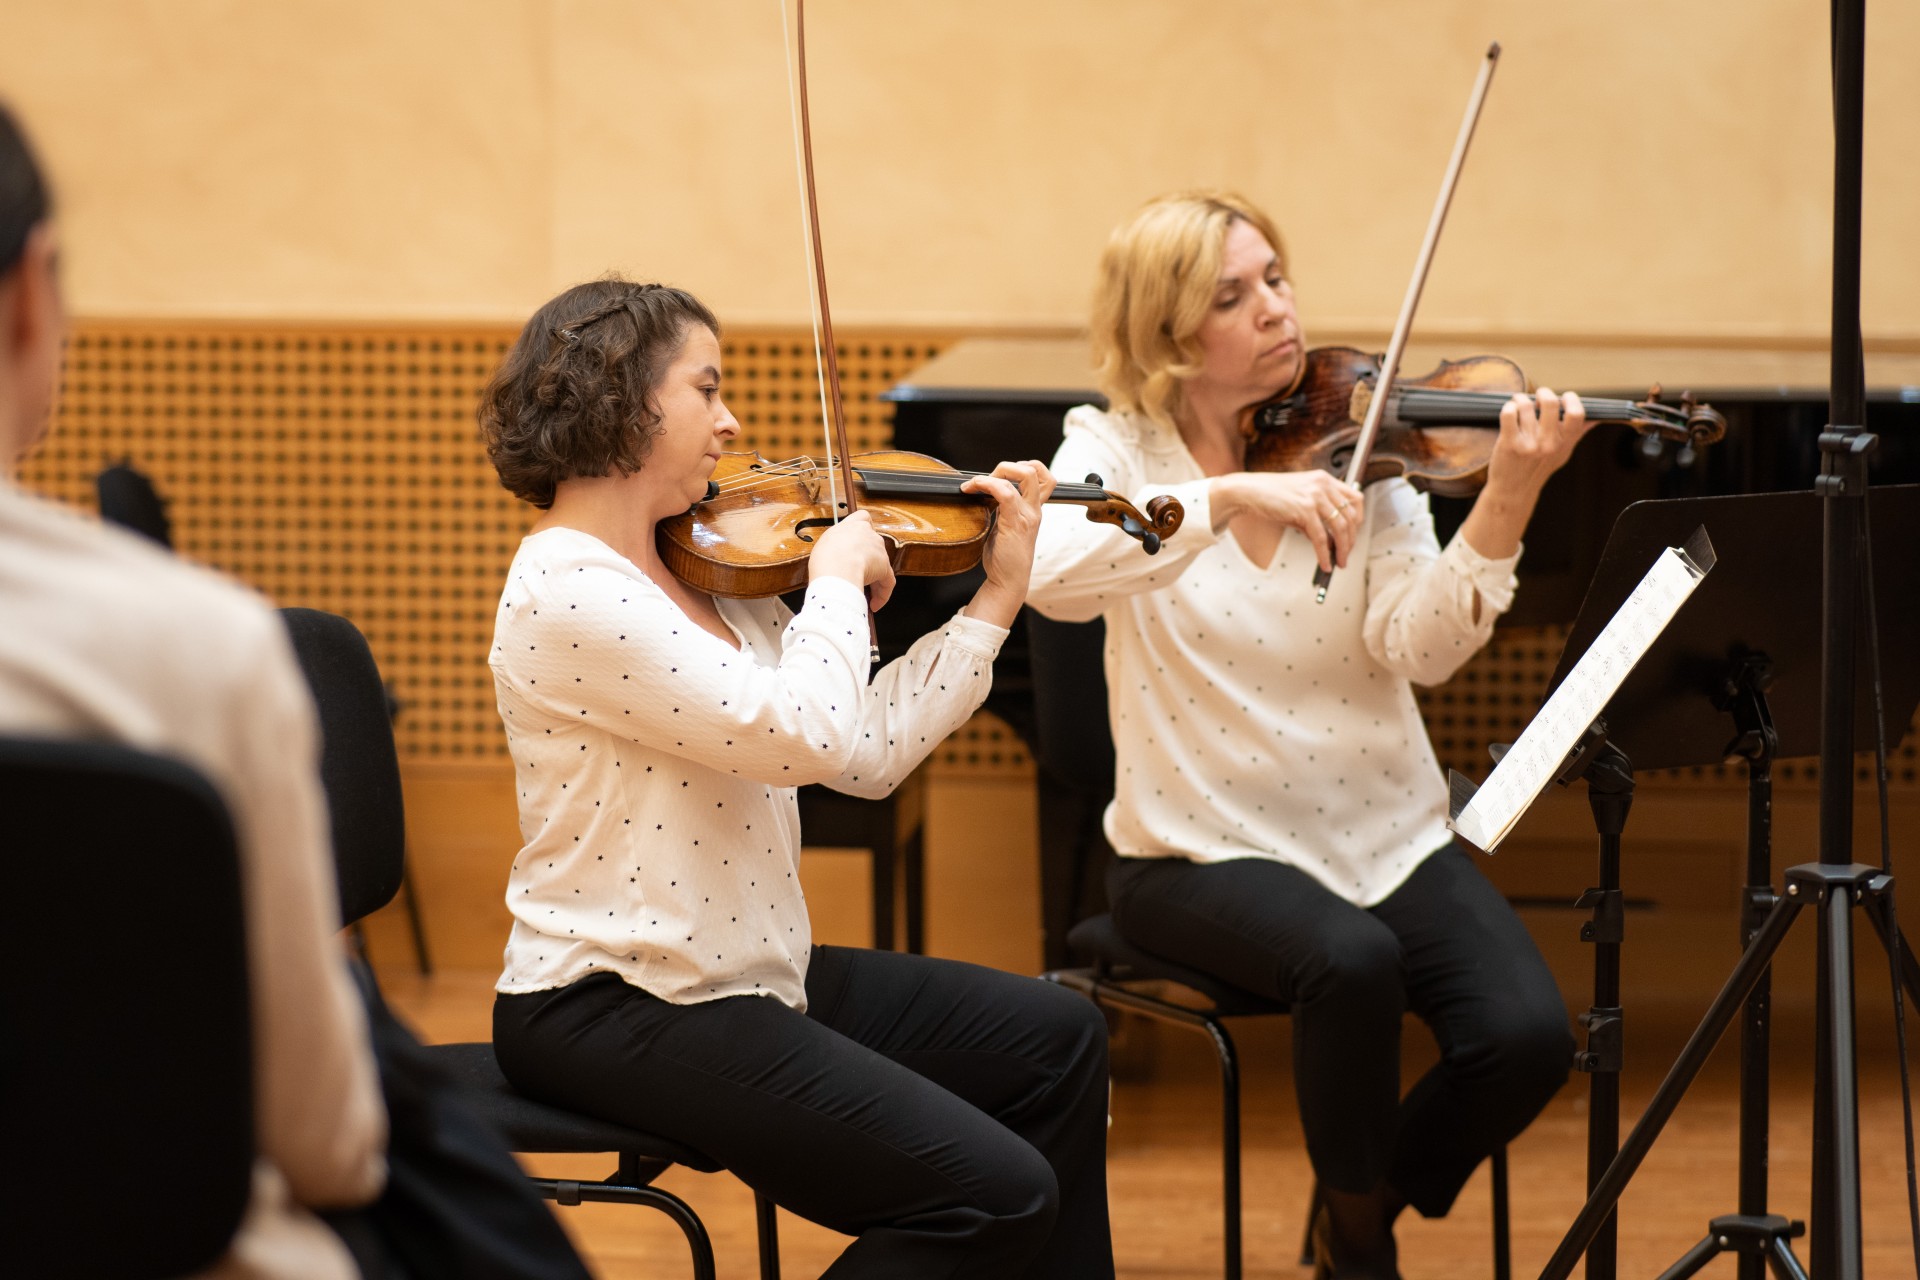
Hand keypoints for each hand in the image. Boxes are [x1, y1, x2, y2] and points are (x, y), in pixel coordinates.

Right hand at [808, 509, 896, 610]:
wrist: (837, 567)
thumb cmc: (825, 557)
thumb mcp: (824, 544)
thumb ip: (834, 545)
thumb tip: (836, 555)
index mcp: (852, 526)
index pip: (863, 518)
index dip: (863, 528)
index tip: (858, 539)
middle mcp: (868, 535)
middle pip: (872, 546)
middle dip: (867, 561)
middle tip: (856, 575)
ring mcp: (879, 551)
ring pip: (880, 566)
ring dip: (874, 581)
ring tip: (864, 596)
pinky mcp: (885, 567)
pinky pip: (887, 582)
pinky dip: (882, 594)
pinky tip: (875, 604)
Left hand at [960, 459, 1055, 626]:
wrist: (1007, 581)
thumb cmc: (1004, 557)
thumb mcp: (1005, 525)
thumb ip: (1002, 508)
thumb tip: (986, 492)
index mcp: (1033, 509)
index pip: (1044, 477)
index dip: (1024, 467)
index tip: (1001, 477)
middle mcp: (1034, 510)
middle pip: (1036, 470)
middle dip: (1008, 466)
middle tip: (987, 479)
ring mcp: (1027, 515)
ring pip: (1025, 475)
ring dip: (996, 472)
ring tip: (975, 484)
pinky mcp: (1015, 523)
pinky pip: (1005, 493)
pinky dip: (986, 484)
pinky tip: (972, 490)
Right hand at [1210, 470, 1365, 572]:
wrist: (1249, 492)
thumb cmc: (1272, 496)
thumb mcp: (1301, 500)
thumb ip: (1318, 515)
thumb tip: (1330, 542)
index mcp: (1325, 479)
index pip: (1355, 499)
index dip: (1358, 519)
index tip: (1353, 534)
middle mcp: (1323, 485)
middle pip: (1350, 516)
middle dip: (1351, 540)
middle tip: (1346, 555)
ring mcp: (1315, 496)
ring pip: (1339, 528)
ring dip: (1342, 549)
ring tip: (1339, 563)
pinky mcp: (1304, 510)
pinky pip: (1320, 538)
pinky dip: (1324, 554)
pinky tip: (1325, 564)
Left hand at [1457, 387, 1593, 560]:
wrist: (1513, 490)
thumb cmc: (1538, 468)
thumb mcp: (1562, 453)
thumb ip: (1577, 434)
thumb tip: (1596, 418)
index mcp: (1564, 443)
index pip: (1577, 414)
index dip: (1571, 399)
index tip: (1564, 397)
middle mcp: (1548, 444)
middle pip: (1550, 403)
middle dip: (1543, 393)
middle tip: (1539, 396)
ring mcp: (1529, 444)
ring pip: (1526, 405)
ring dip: (1521, 399)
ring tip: (1520, 403)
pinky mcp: (1509, 444)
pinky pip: (1509, 413)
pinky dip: (1509, 406)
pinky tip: (1510, 410)